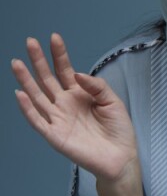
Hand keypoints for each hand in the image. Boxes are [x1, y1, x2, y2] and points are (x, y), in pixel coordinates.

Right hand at [12, 33, 140, 182]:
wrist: (120, 158)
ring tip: (17, 63)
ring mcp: (58, 119)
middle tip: (30, 42)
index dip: (59, 55)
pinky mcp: (55, 136)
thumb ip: (96, 86)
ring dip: (26, 80)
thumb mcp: (113, 102)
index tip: (54, 37)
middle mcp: (65, 104)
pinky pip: (38, 121)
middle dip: (38, 61)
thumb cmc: (118, 131)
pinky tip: (21, 94)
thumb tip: (77, 73)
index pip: (65, 70)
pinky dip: (28, 108)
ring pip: (38, 97)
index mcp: (79, 94)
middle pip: (47, 79)